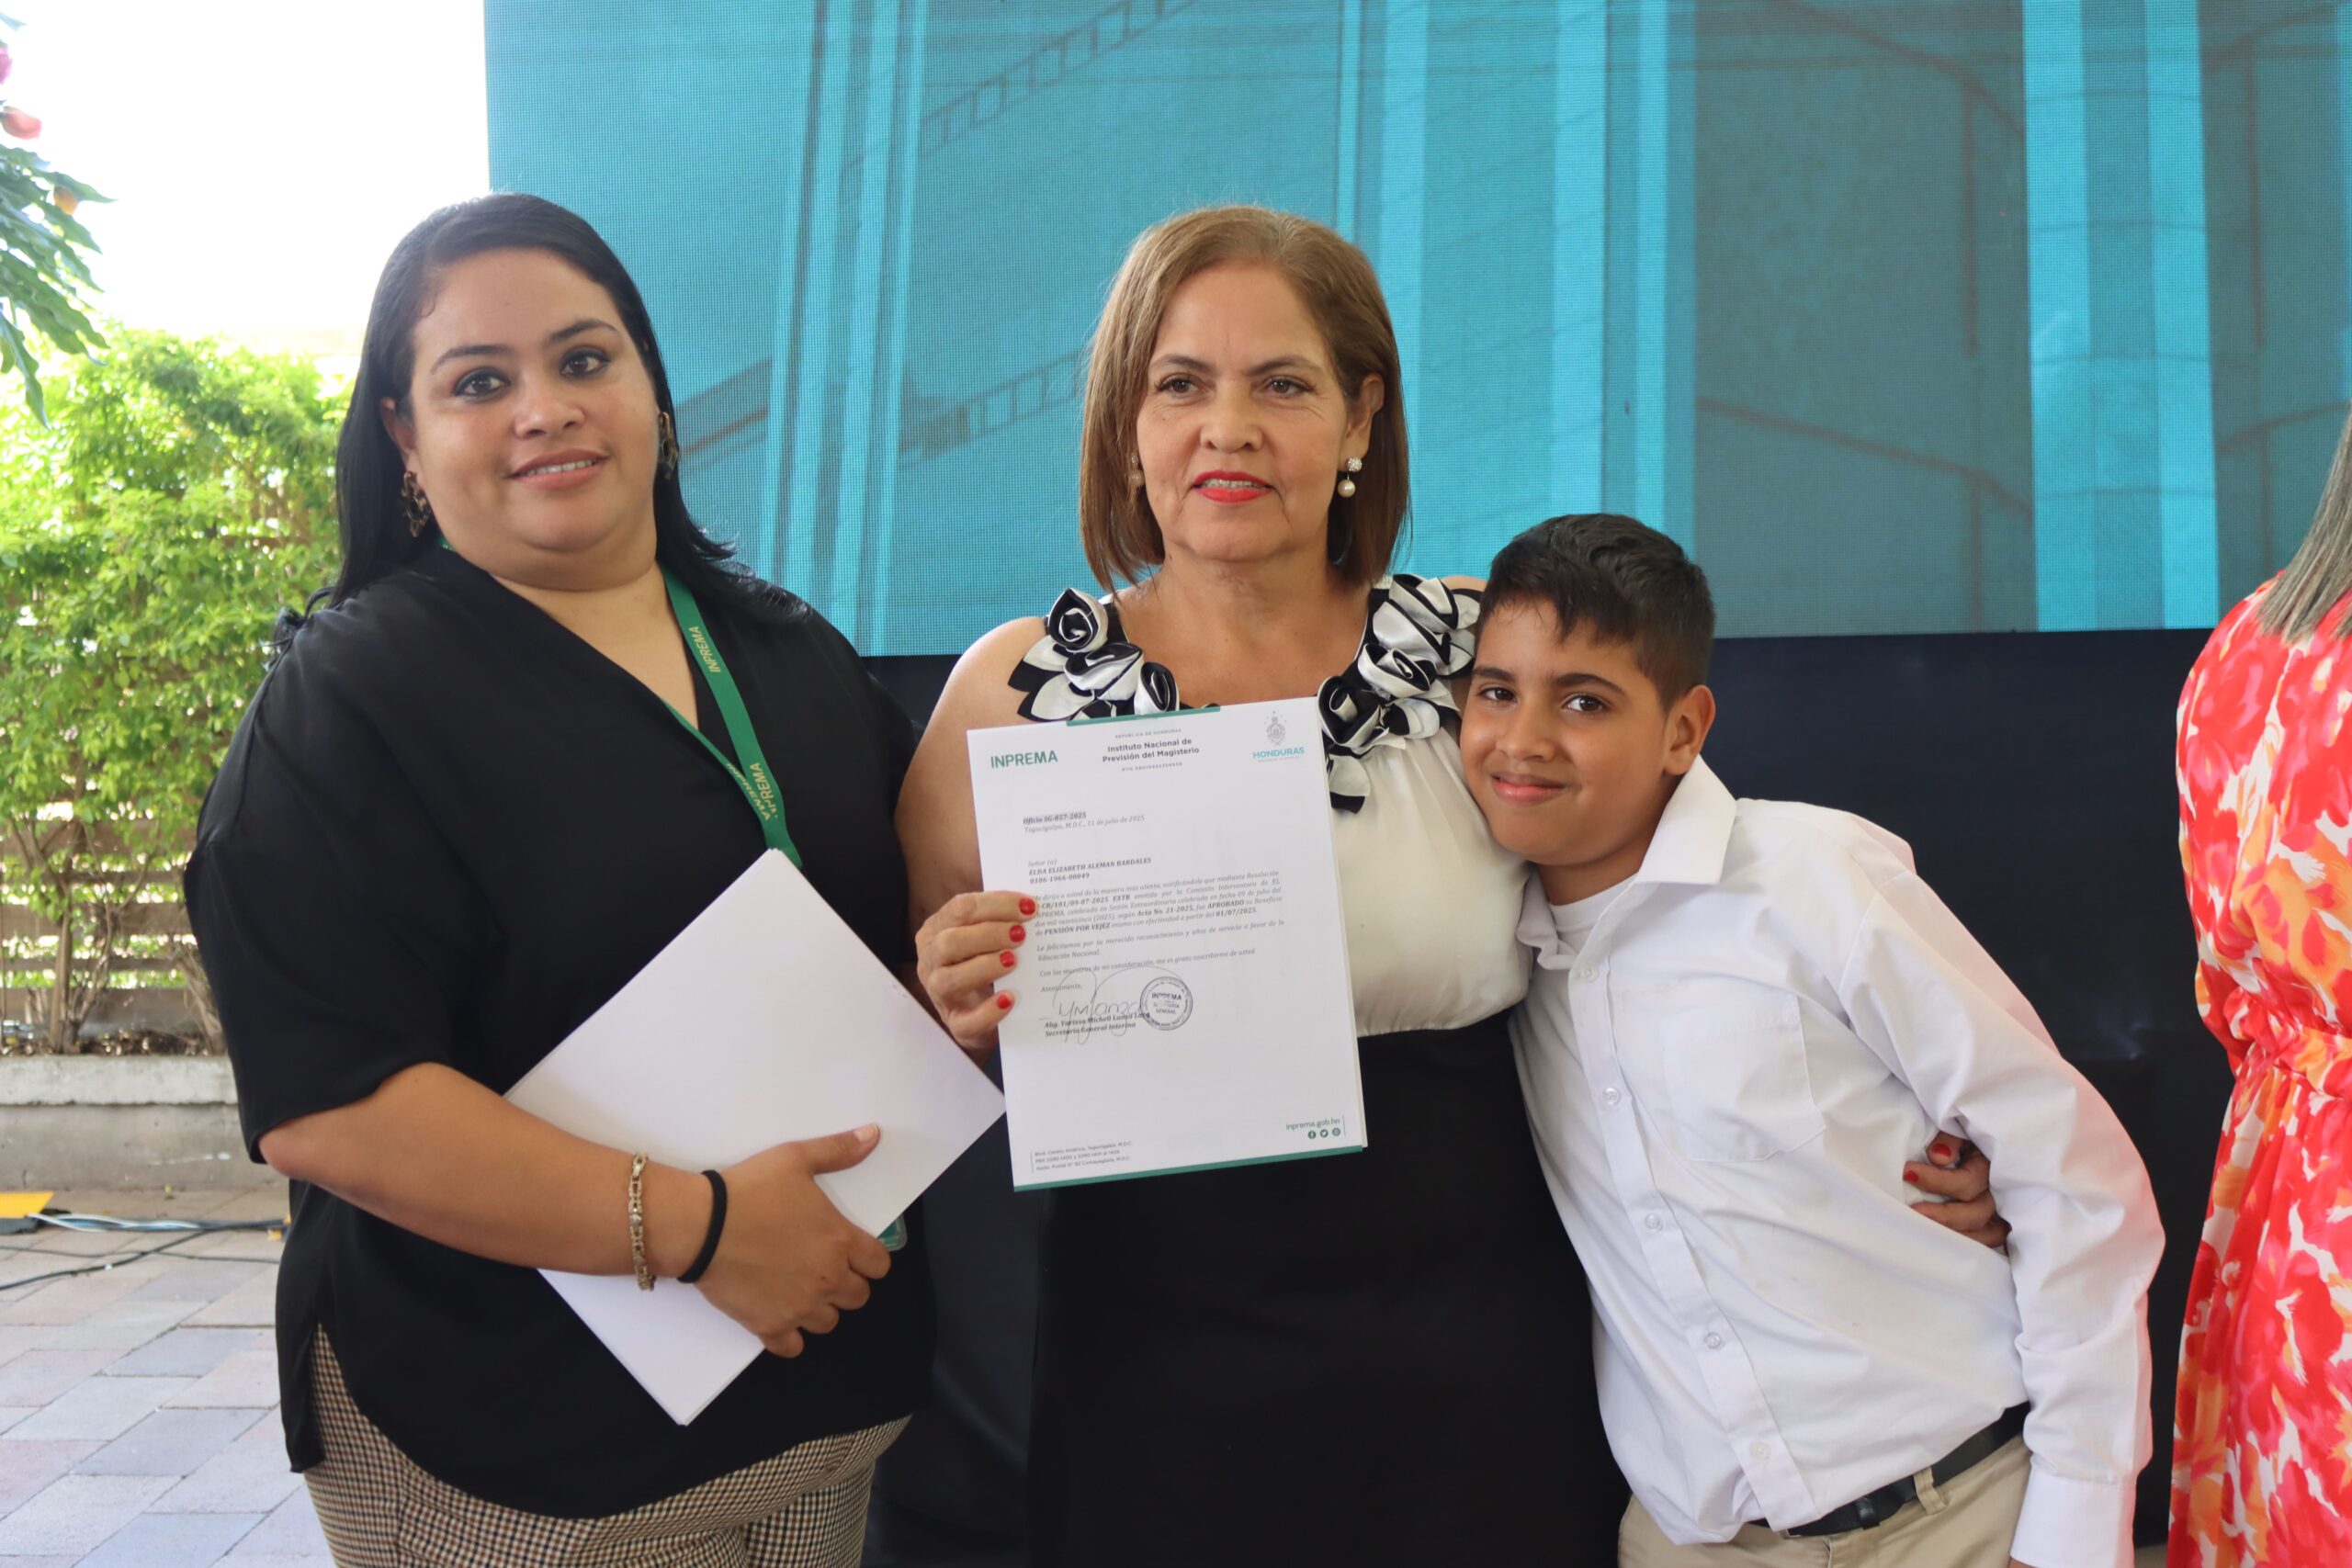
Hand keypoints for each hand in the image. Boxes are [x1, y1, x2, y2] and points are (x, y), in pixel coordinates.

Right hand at [691, 1126, 892, 1357]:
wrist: (701, 1226)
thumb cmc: (749, 1191)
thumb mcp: (796, 1159)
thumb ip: (838, 1150)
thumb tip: (873, 1135)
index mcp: (840, 1241)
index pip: (880, 1265)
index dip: (869, 1259)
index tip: (853, 1252)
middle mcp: (827, 1279)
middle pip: (858, 1297)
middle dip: (847, 1284)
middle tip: (823, 1268)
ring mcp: (799, 1307)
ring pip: (829, 1323)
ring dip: (821, 1309)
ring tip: (801, 1290)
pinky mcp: (769, 1326)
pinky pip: (792, 1347)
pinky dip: (790, 1337)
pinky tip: (780, 1317)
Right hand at [914, 890, 1032, 1058]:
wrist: (986, 1014)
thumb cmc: (987, 964)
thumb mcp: (987, 937)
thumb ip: (1001, 918)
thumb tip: (1032, 903)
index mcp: (937, 931)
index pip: (960, 909)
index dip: (996, 905)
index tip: (1029, 907)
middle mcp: (931, 961)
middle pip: (949, 942)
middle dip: (989, 934)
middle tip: (1021, 934)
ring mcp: (940, 995)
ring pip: (948, 979)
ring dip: (984, 967)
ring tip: (1014, 961)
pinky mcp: (957, 1026)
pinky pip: (967, 1022)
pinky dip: (989, 1010)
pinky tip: (1010, 999)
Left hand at [1904, 1137, 2010, 1250]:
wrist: (1982, 1142)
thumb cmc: (1964, 1136)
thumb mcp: (1959, 1128)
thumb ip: (1950, 1139)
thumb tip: (1938, 1157)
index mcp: (1991, 1166)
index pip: (1968, 1182)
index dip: (1937, 1181)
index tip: (1907, 1172)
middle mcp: (1999, 1194)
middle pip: (1976, 1213)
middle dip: (1945, 1215)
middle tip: (1914, 1211)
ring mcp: (2001, 1214)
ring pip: (1986, 1236)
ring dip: (1956, 1237)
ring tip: (1924, 1234)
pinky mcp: (1996, 1227)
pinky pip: (1988, 1244)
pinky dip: (1971, 1249)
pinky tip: (1945, 1252)